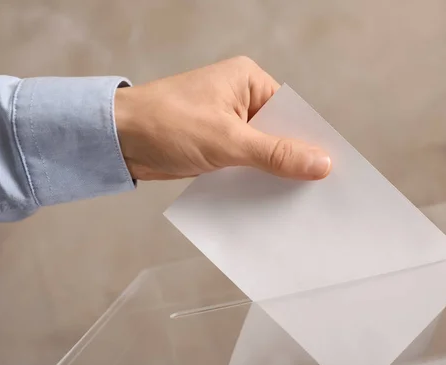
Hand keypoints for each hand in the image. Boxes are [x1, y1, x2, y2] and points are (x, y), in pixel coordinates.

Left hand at [114, 56, 331, 180]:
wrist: (116, 142)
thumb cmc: (166, 125)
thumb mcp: (228, 141)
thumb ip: (275, 154)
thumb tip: (322, 163)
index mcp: (248, 81)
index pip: (292, 113)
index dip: (310, 141)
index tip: (330, 171)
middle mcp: (241, 98)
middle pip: (279, 133)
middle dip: (291, 161)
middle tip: (315, 193)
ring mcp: (227, 123)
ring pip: (262, 152)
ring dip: (271, 174)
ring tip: (294, 203)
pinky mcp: (215, 145)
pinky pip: (244, 164)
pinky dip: (252, 179)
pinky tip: (265, 201)